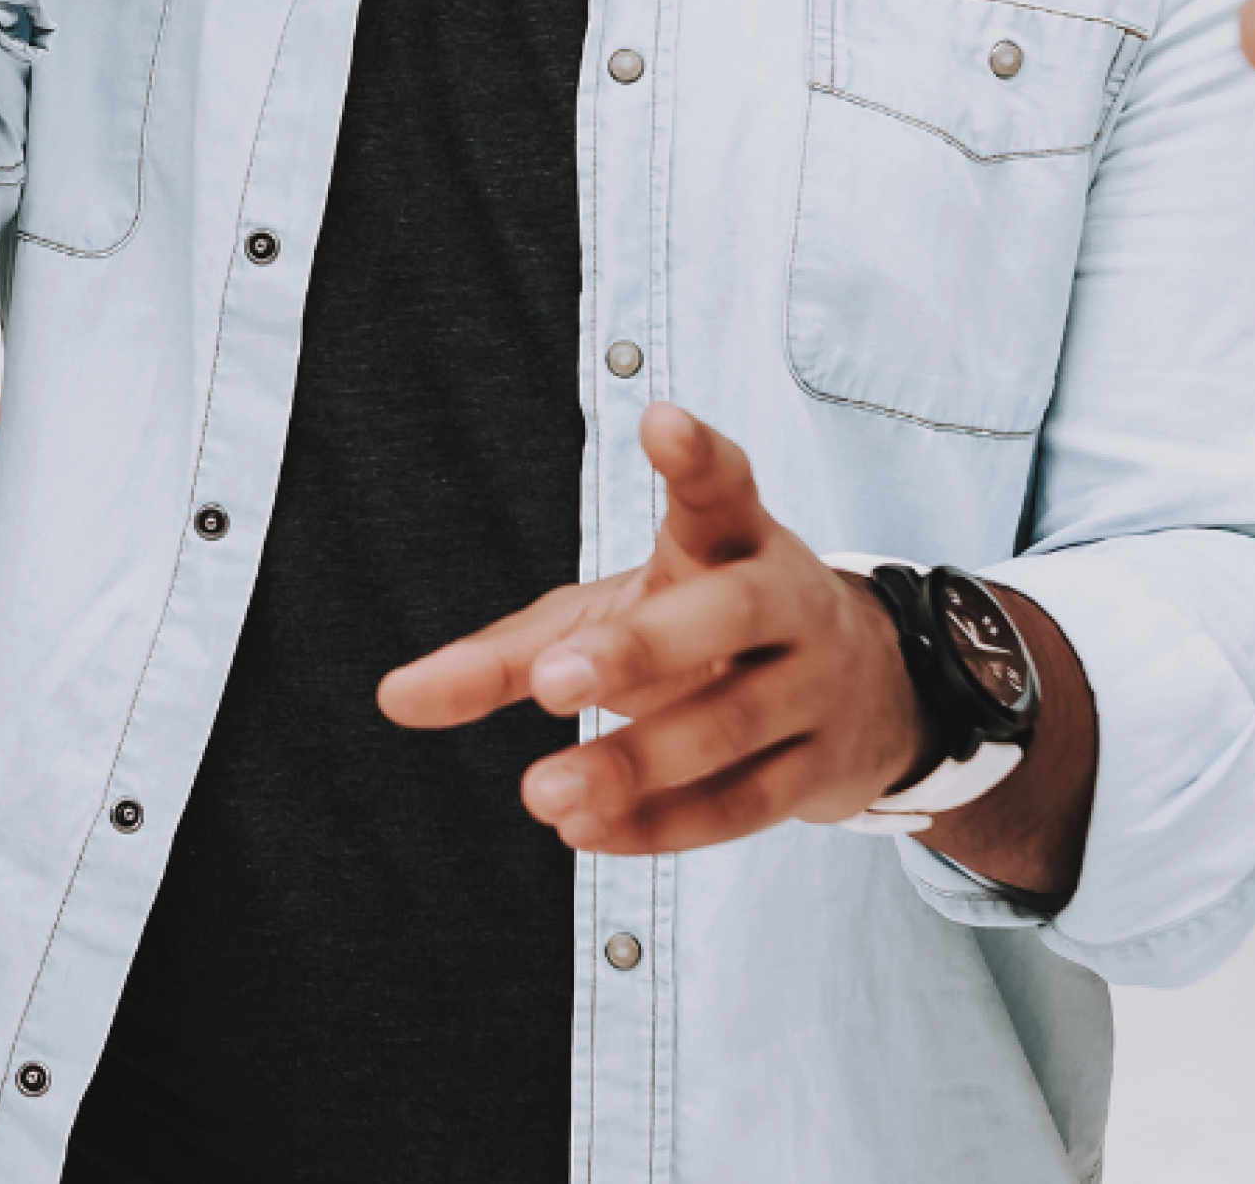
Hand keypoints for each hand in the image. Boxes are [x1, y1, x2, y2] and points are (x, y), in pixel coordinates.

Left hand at [377, 403, 933, 853]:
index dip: (696, 457)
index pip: (725, 486)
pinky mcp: (818, 769)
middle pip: (729, 612)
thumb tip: (393, 698)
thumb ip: (505, 656)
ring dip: (637, 764)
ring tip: (543, 793)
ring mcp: (812, 686)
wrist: (860, 692)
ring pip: (732, 723)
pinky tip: (588, 832)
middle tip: (554, 678)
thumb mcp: (611, 616)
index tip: (660, 421)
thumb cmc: (702, 632)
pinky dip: (664, 826)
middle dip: (640, 647)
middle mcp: (786, 601)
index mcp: (737, 541)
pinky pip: (742, 803)